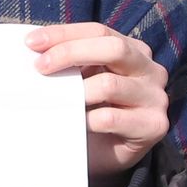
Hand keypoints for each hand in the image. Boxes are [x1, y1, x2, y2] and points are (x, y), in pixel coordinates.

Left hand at [31, 23, 166, 186]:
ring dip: (75, 93)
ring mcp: (155, 98)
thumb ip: (69, 62)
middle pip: (114, 49)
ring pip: (109, 85)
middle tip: (40, 68)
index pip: (100, 31)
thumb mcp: (80, 79)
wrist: (104, 155)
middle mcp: (150, 70)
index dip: (64, 34)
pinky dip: (84, 120)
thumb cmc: (90, 111)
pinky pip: (110, 118)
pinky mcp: (154, 125)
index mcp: (134, 52)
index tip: (31, 44)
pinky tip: (74, 124)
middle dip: (70, 53)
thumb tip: (35, 48)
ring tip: (56, 101)